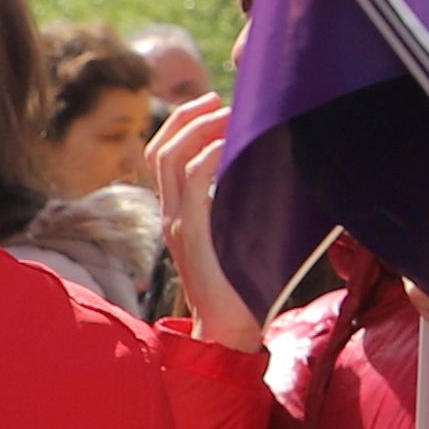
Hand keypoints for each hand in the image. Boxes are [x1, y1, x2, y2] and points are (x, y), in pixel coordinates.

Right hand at [143, 94, 259, 351]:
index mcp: (177, 213)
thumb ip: (238, 204)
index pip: (160, 154)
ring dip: (199, 129)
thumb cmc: (244, 283)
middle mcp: (170, 215)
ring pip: (169, 159)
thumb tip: (268, 170)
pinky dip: (210, 157)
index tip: (212, 103)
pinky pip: (191, 185)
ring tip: (229, 115)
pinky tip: (233, 148)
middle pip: (160, 149)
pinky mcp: (192, 235)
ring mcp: (178, 224)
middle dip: (188, 116)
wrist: (230, 329)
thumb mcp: (237, 234)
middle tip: (219, 99)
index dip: (182, 123)